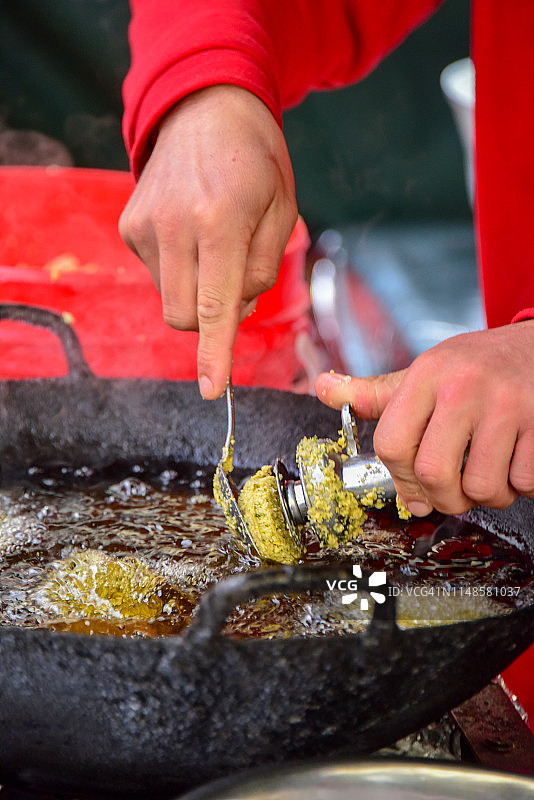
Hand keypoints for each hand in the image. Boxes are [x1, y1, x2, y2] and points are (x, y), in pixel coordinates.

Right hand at [119, 85, 296, 398]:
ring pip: (169, 300)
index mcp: (221, 220)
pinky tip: (192, 232)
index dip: (214, 354)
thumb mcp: (283, 210)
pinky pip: (157, 275)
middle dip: (211, 319)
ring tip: (214, 246)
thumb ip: (265, 267)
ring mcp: (145, 226)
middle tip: (237, 280)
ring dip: (196, 293)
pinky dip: (180, 270)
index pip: (216, 306)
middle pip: (185, 315)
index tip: (213, 390)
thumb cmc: (256, 161)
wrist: (204, 108)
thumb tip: (235, 313)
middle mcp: (175, 226)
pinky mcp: (129, 226)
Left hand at [315, 322, 533, 515]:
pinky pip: (524, 482)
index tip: (412, 487)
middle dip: (443, 498)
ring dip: (488, 495)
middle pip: (432, 474)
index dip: (399, 478)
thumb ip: (377, 393)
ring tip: (491, 472)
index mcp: (428, 375)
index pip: (391, 445)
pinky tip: (519, 460)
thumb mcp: (427, 371)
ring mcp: (508, 404)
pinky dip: (523, 485)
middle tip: (453, 493)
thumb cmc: (479, 366)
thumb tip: (322, 388)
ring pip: (482, 487)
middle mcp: (464, 386)